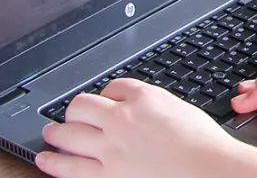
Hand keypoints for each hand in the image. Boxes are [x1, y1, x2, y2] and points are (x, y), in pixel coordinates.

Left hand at [37, 78, 247, 176]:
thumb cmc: (204, 145)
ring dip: (56, 133)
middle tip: (70, 117)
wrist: (211, 170)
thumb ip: (153, 105)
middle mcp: (122, 119)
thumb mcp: (179, 110)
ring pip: (68, 133)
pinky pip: (69, 167)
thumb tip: (134, 107)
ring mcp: (111, 148)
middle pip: (81, 106)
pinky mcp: (108, 175)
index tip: (104, 104)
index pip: (112, 88)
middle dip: (74, 111)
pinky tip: (45, 159)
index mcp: (144, 98)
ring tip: (51, 134)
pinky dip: (52, 162)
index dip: (106, 96)